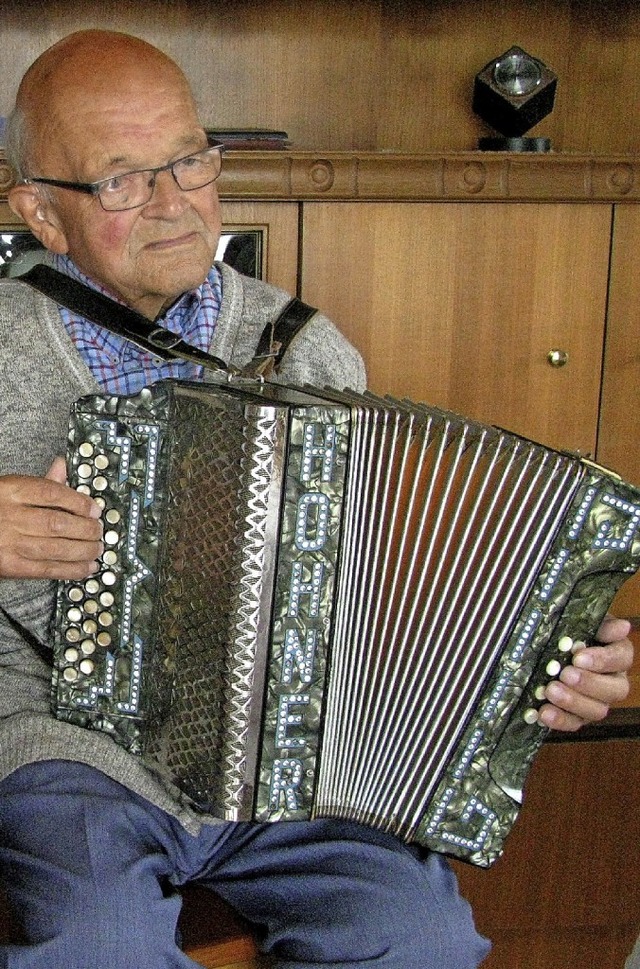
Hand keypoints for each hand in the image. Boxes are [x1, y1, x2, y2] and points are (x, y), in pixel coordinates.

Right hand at [0, 457, 102, 579]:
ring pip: (55, 548)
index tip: (94, 509)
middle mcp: (10, 516)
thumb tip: (62, 466)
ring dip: (83, 550)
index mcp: (10, 491)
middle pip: (57, 523)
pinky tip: (87, 567)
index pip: (51, 493)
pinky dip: (71, 569)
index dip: (78, 502)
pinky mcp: (11, 566)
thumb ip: (40, 482)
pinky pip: (47, 569)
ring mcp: (10, 543)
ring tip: (97, 548)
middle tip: (99, 531)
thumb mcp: (9, 489)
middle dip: (85, 529)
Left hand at [539, 615, 633, 730]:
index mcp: (618, 655)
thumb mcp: (583, 622)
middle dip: (588, 683)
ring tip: (550, 691)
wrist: (552, 647)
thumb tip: (623, 626)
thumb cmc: (572, 631)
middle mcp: (614, 681)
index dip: (602, 660)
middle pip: (614, 690)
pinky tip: (543, 712)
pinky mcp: (579, 716)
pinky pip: (574, 723)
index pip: (621, 658)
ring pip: (596, 710)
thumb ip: (601, 625)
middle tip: (565, 674)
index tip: (578, 657)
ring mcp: (597, 702)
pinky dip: (559, 719)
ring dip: (573, 702)